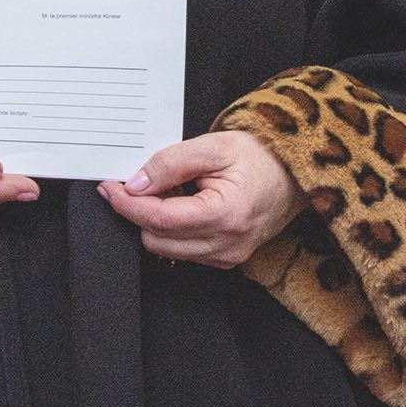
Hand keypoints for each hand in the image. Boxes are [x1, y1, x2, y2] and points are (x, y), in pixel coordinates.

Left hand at [98, 131, 302, 267]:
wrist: (295, 173)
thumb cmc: (261, 157)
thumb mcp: (213, 147)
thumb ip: (170, 163)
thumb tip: (136, 183)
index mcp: (225, 215)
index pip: (158, 219)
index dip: (127, 203)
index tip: (110, 186)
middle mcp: (227, 244)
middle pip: (156, 239)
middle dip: (138, 211)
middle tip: (135, 181)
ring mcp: (228, 256)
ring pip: (166, 248)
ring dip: (154, 221)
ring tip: (164, 190)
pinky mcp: (226, 259)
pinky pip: (183, 251)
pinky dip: (172, 230)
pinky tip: (180, 205)